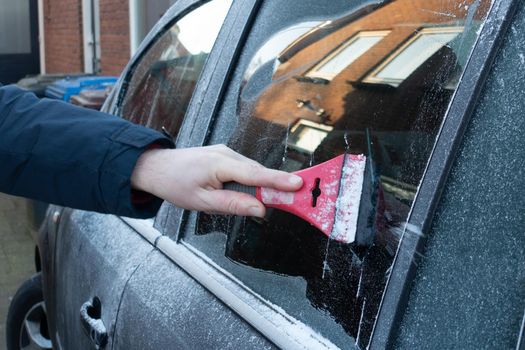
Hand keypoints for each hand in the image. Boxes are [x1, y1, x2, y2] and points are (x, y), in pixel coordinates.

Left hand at [131, 144, 302, 216]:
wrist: (157, 167)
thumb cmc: (176, 184)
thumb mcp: (202, 202)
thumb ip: (232, 205)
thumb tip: (259, 209)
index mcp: (220, 164)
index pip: (255, 174)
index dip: (278, 180)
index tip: (298, 184)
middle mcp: (227, 154)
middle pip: (259, 173)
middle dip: (279, 185)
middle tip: (298, 199)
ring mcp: (227, 153)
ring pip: (253, 172)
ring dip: (265, 185)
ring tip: (276, 199)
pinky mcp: (226, 157)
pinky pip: (246, 170)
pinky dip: (254, 181)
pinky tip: (252, 192)